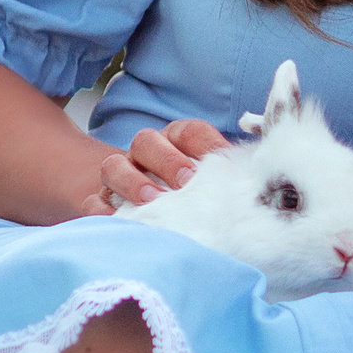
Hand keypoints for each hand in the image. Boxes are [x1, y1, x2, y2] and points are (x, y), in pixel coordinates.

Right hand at [85, 118, 230, 213]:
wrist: (132, 206)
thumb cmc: (181, 194)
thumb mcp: (206, 181)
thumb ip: (226, 175)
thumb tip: (260, 179)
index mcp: (174, 142)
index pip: (188, 132)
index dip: (201, 143)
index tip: (217, 159)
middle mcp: (143, 155)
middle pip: (147, 141)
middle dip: (167, 159)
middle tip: (186, 181)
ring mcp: (117, 177)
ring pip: (114, 165)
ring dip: (133, 181)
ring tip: (152, 200)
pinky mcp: (98, 203)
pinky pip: (93, 203)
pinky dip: (102, 211)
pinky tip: (119, 221)